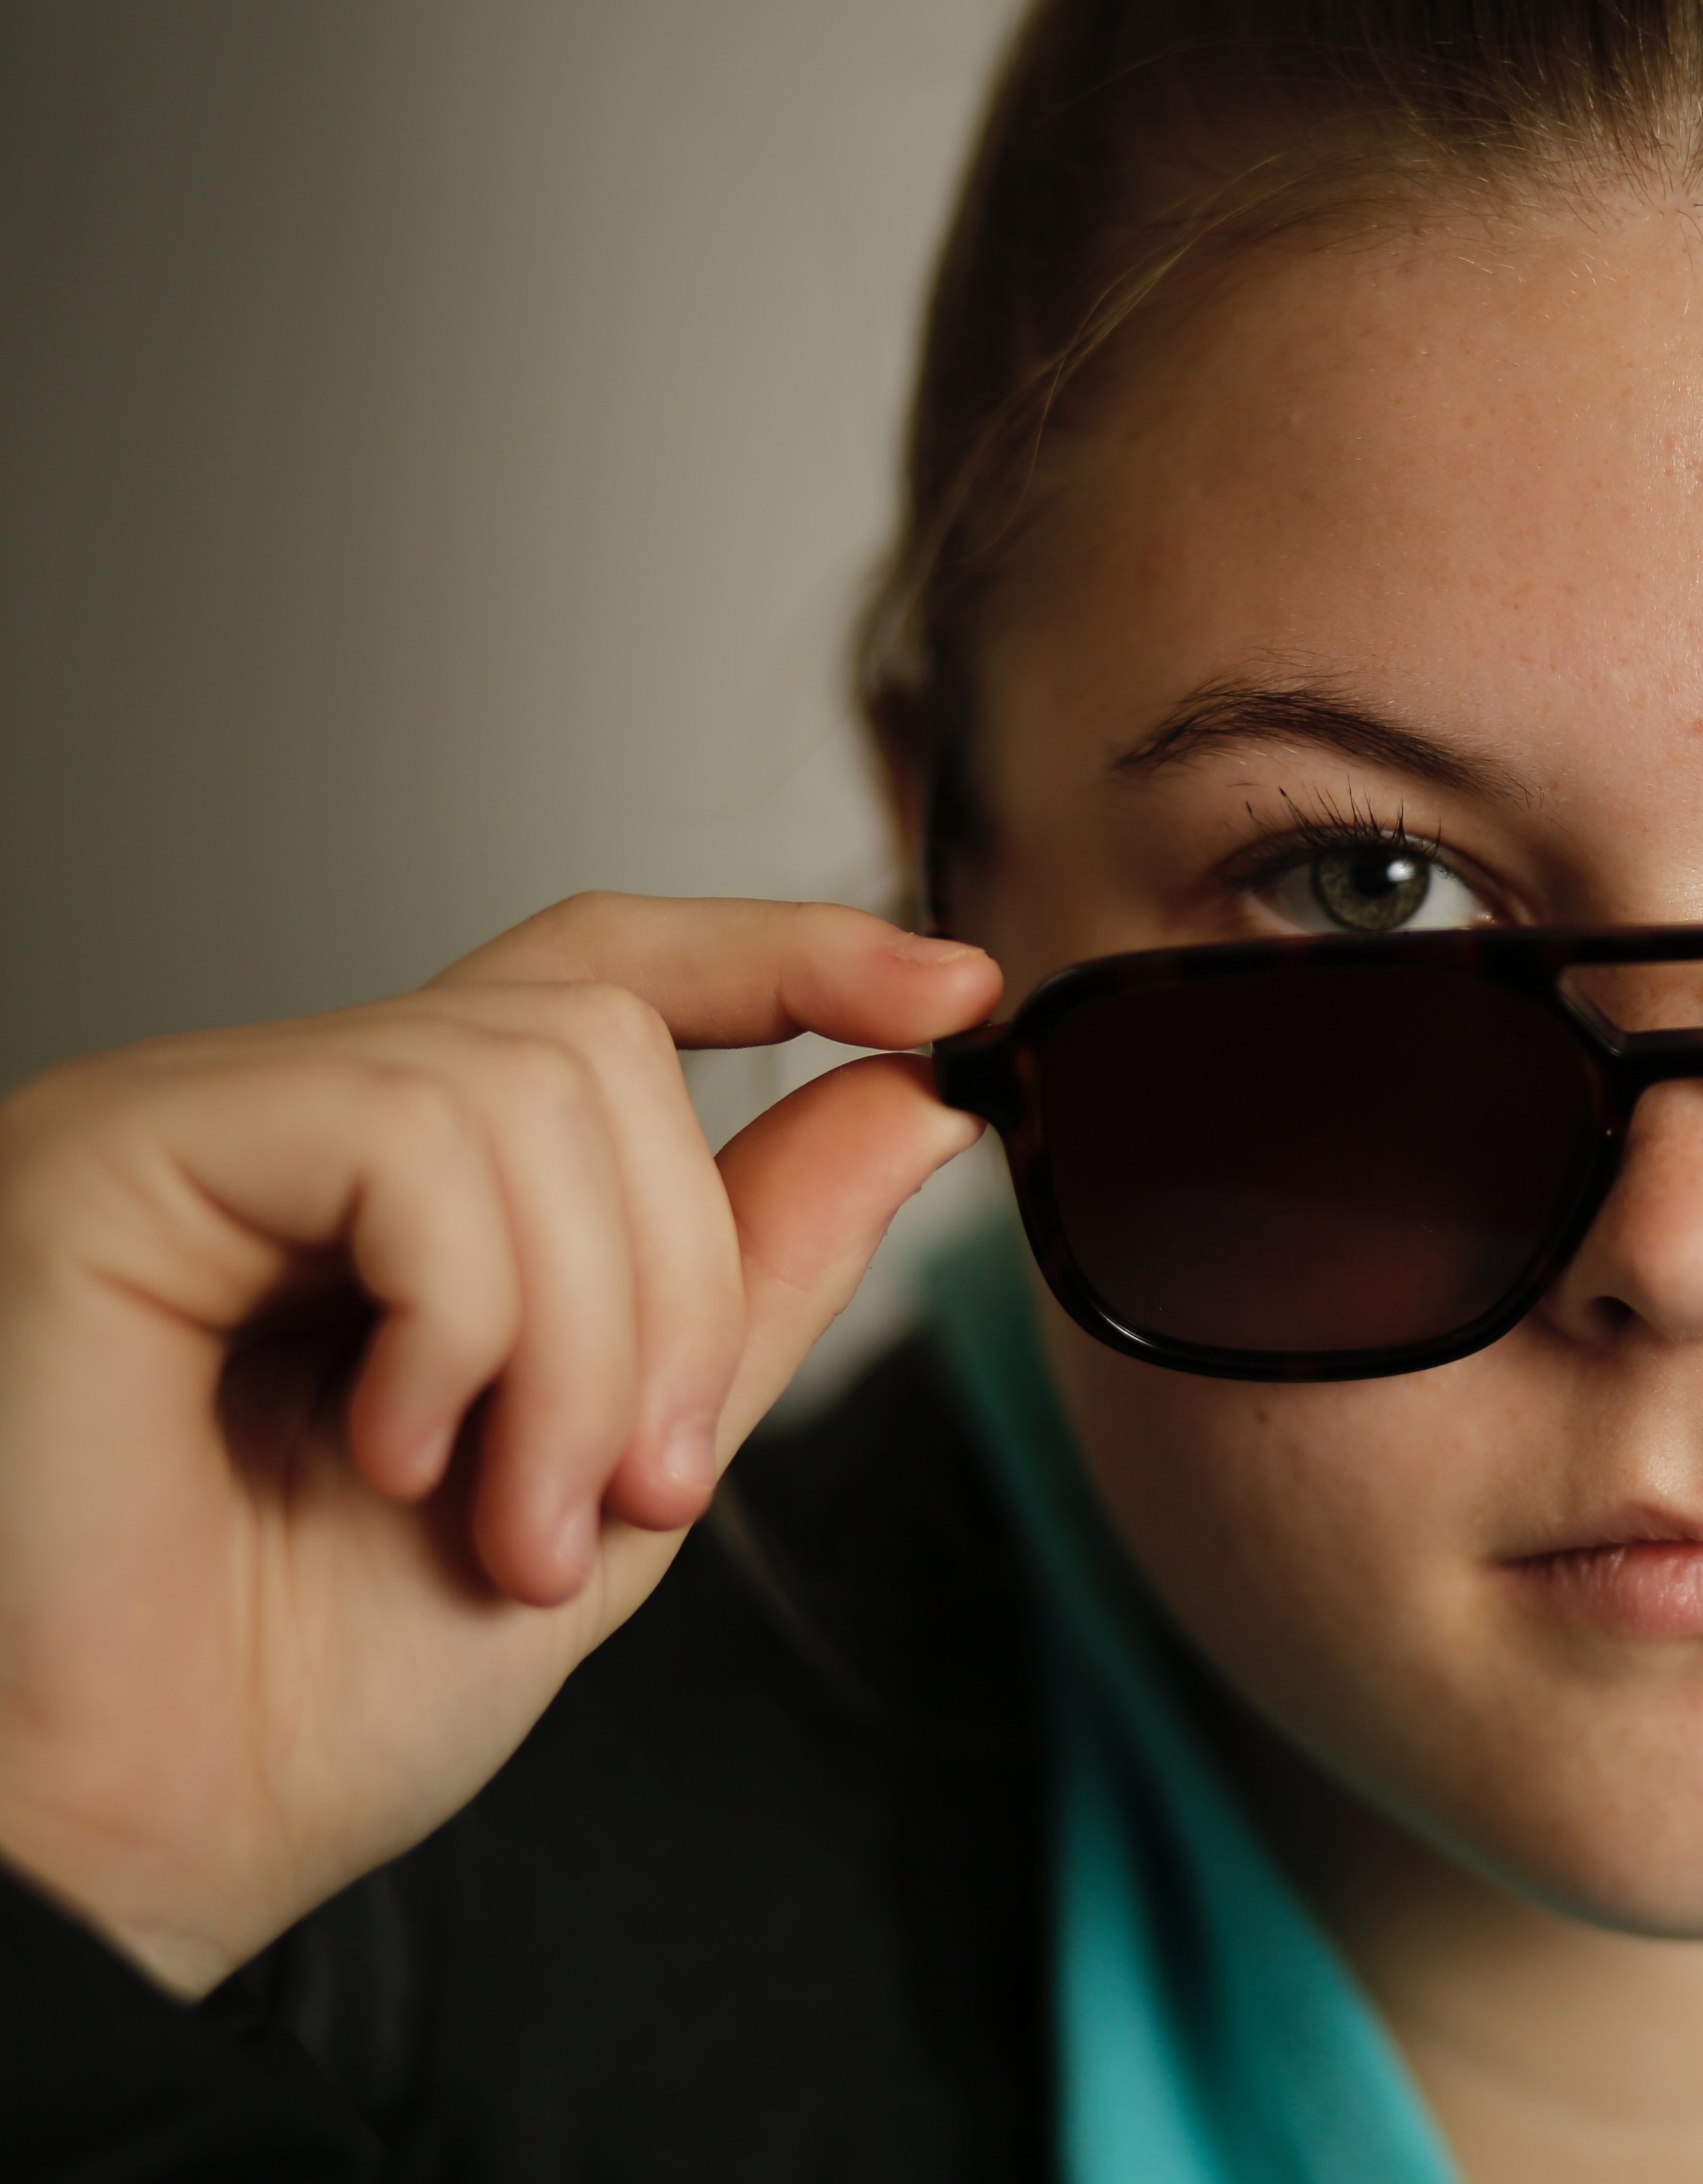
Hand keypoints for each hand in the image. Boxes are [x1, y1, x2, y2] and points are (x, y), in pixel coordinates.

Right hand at [0, 894, 998, 1995]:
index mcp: (408, 1186)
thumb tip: (912, 1104)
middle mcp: (298, 1116)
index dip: (784, 957)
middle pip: (601, 1044)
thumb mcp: (619, 1470)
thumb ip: (758, 1276)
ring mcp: (206, 1116)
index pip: (604, 977)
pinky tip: (394, 1451)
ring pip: (529, 1086)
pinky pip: (408, 1137)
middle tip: (635, 1491)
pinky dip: (469, 1318)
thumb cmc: (320, 1693)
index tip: (946, 1001)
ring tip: (514, 1517)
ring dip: (584, 1341)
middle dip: (680, 1290)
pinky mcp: (125, 1148)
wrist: (126, 1850)